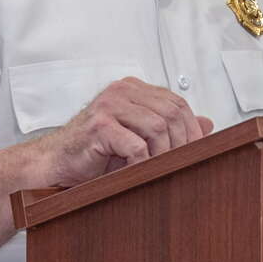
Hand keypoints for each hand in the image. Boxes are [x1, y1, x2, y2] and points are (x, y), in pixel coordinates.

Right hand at [34, 78, 212, 187]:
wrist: (55, 163)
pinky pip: (135, 145)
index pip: (176, 102)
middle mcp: (122, 91)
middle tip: (180, 165)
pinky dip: (142, 163)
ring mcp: (109, 105)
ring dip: (162, 154)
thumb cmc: (93, 152)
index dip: (191, 129)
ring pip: (157, 127)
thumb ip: (170, 128)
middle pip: (171, 113)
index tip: (195, 152)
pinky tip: (135, 172)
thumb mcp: (138, 137)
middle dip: (181, 143)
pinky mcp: (100, 125)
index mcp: (133, 89)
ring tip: (157, 170)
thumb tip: (208, 123)